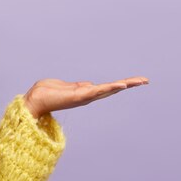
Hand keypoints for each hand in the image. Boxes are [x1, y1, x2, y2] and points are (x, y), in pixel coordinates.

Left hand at [23, 76, 149, 118]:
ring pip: (108, 90)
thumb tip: (89, 85)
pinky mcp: (79, 96)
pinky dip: (110, 88)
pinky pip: (97, 91)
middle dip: (129, 84)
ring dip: (123, 85)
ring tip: (138, 81)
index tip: (136, 81)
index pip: (107, 88)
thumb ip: (79, 86)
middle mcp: (87, 96)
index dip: (121, 84)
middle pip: (112, 89)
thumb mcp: (66, 86)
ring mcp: (84, 97)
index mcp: (85, 93)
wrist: (35, 100)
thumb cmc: (46, 92)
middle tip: (146, 80)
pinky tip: (120, 85)